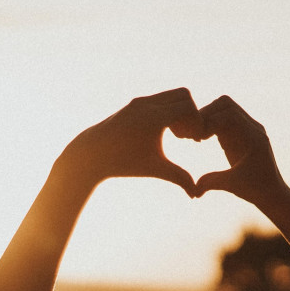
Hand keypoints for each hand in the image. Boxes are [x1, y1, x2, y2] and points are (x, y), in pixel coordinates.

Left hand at [61, 88, 203, 195]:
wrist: (91, 154)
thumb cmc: (123, 163)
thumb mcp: (154, 169)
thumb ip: (179, 177)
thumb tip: (196, 195)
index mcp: (154, 117)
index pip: (189, 107)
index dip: (197, 123)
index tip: (195, 141)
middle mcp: (147, 104)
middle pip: (184, 95)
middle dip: (191, 114)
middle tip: (188, 136)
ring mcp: (140, 101)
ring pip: (172, 95)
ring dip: (180, 112)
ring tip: (177, 136)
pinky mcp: (134, 104)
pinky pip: (160, 99)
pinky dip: (168, 110)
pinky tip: (164, 132)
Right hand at [195, 96, 285, 204]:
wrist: (273, 193)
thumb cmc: (256, 191)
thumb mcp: (232, 186)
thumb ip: (212, 183)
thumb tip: (193, 190)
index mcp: (253, 137)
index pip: (228, 114)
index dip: (208, 121)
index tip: (197, 139)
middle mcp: (253, 128)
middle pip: (225, 104)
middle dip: (206, 115)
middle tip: (194, 135)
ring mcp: (249, 128)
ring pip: (225, 108)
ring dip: (208, 117)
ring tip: (197, 137)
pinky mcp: (243, 132)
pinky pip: (225, 118)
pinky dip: (212, 123)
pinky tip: (203, 139)